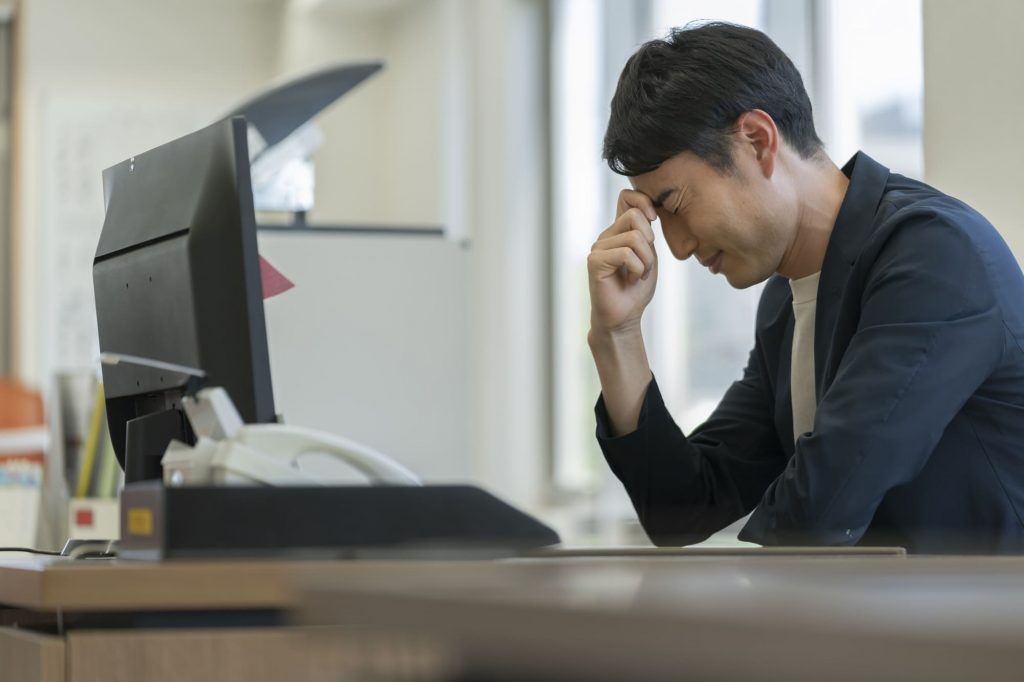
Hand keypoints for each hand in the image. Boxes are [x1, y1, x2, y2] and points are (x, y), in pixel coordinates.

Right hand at [588, 190, 658, 334]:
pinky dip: (637, 269)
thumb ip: (646, 233)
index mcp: (618, 231)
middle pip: (635, 216)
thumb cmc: (636, 289)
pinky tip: (631, 280)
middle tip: (646, 264)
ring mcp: (598, 248)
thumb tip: (648, 210)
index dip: (644, 201)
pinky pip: (626, 254)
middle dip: (650, 242)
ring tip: (639, 274)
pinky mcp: (595, 261)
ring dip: (646, 261)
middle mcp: (606, 236)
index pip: (626, 197)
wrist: (624, 317)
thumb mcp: (648, 255)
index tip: (654, 220)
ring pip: (634, 238)